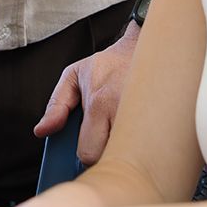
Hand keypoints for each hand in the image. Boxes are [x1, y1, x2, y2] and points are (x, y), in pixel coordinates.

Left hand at [31, 22, 139, 165]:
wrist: (146, 47)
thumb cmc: (110, 64)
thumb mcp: (74, 75)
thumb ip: (56, 105)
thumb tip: (42, 131)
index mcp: (100, 104)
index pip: (88, 153)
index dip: (86, 155)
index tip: (88, 150)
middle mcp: (123, 112)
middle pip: (111, 159)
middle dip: (106, 156)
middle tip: (107, 141)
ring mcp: (145, 118)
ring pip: (131, 155)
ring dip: (125, 151)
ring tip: (124, 135)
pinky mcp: (164, 120)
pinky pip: (152, 148)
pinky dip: (146, 146)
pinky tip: (142, 134)